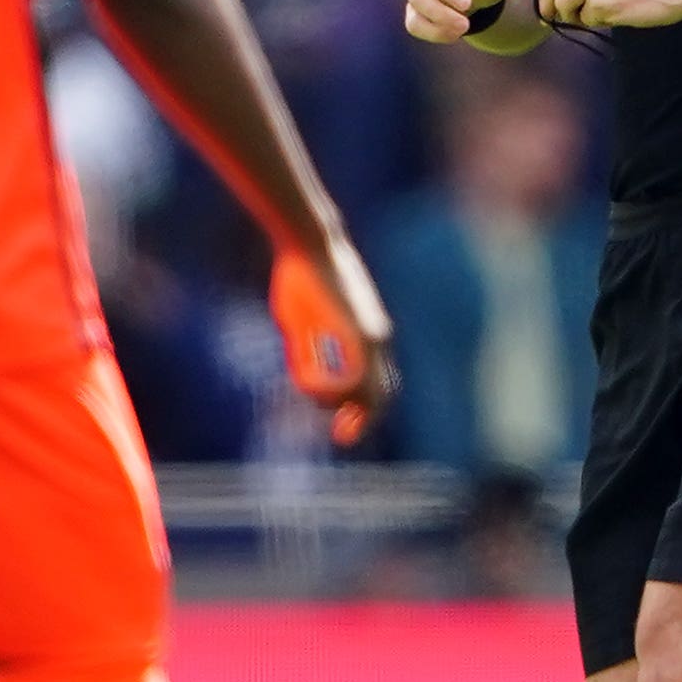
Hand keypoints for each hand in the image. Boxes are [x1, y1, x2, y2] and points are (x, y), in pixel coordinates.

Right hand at [272, 242, 395, 446]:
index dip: (359, 410)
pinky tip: (308, 380)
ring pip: (370, 393)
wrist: (309, 243)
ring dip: (337, 401)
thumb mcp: (300, 324)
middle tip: (343, 438)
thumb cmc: (301, 276)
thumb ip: (307, 354)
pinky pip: (354, 376)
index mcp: (368, 337)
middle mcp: (378, 340)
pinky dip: (331, 387)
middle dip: (362, 421)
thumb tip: (307, 382)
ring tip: (308, 387)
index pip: (376, 385)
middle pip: (381, 397)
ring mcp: (373, 337)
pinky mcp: (360, 333)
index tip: (341, 426)